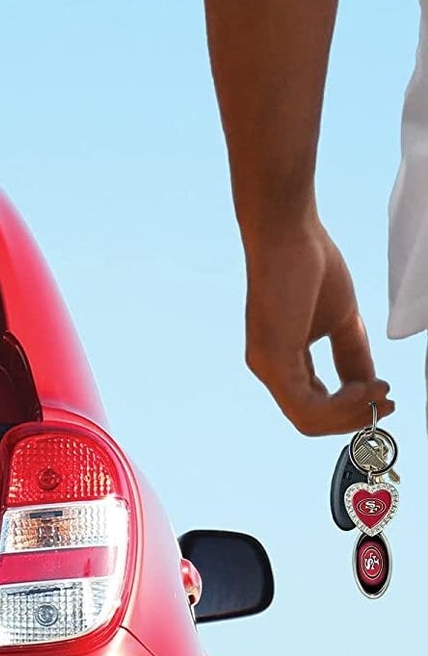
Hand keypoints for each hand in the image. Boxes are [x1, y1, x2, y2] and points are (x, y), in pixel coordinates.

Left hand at [241, 217, 392, 435]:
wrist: (289, 234)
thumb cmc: (311, 266)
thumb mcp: (342, 321)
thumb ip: (353, 356)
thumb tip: (370, 388)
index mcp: (283, 361)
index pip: (312, 406)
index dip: (350, 410)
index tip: (385, 397)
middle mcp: (268, 369)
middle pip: (310, 421)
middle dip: (353, 418)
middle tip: (388, 403)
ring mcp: (266, 367)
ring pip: (308, 419)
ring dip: (351, 413)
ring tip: (380, 391)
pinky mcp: (271, 360)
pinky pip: (305, 405)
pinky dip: (340, 404)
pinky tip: (364, 387)